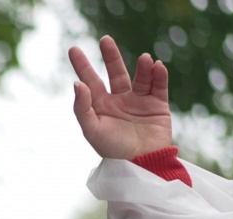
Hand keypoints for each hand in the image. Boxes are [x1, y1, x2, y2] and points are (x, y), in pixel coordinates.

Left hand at [68, 36, 172, 158]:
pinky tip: (157, 66)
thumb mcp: (92, 130)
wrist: (141, 164)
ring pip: (140, 77)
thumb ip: (83, 108)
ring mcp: (139, 102)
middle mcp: (119, 101)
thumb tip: (77, 84)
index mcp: (101, 106)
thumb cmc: (113, 151)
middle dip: (110, 56)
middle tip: (105, 40)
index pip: (90, 81)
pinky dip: (159, 75)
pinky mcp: (158, 106)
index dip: (82, 66)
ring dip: (142, 67)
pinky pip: (159, 86)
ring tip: (145, 59)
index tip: (74, 49)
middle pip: (115, 72)